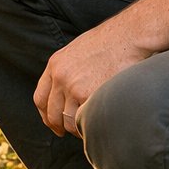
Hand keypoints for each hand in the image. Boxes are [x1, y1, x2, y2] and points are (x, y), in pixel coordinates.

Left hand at [34, 20, 153, 138]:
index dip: (46, 115)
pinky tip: (98, 123)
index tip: (53, 124)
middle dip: (60, 126)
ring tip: (89, 127)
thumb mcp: (78, 51)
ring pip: (68, 121)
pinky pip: (84, 120)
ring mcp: (73, 87)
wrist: (128, 36)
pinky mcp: (89, 95)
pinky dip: (89, 126)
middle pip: (52, 113)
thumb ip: (68, 70)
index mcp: (55, 64)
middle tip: (71, 132)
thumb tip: (67, 92)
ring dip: (77, 128)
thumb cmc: (110, 42)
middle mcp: (60, 77)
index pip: (40, 98)